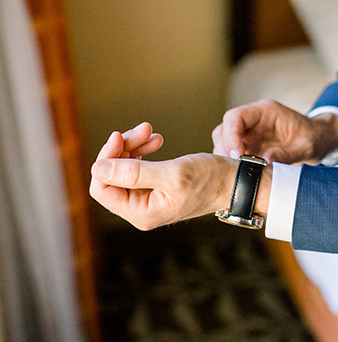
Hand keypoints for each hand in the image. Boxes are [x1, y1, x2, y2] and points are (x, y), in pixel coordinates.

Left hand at [89, 123, 244, 229]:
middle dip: (122, 149)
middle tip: (144, 129)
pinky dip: (142, 151)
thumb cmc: (210, 180)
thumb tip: (98, 169)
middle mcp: (140, 210)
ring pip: (122, 168)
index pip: (101, 188)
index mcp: (141, 213)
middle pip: (110, 176)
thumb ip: (134, 173)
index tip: (119, 136)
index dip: (105, 159)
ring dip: (133, 146)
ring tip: (151, 131)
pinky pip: (136, 168)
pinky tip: (156, 140)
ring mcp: (146, 200)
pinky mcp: (154, 189)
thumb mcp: (172, 173)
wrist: (235, 182)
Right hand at [212, 99, 337, 164]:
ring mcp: (249, 133)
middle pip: (225, 129)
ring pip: (224, 142)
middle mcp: (253, 120)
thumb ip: (286, 154)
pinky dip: (233, 165)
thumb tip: (264, 162)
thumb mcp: (305, 148)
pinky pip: (232, 154)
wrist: (320, 140)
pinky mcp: (249, 146)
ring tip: (241, 173)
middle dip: (226, 149)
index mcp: (265, 111)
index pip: (236, 116)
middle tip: (236, 169)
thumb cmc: (314, 139)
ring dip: (227, 159)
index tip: (236, 155)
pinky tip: (244, 175)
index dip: (231, 135)